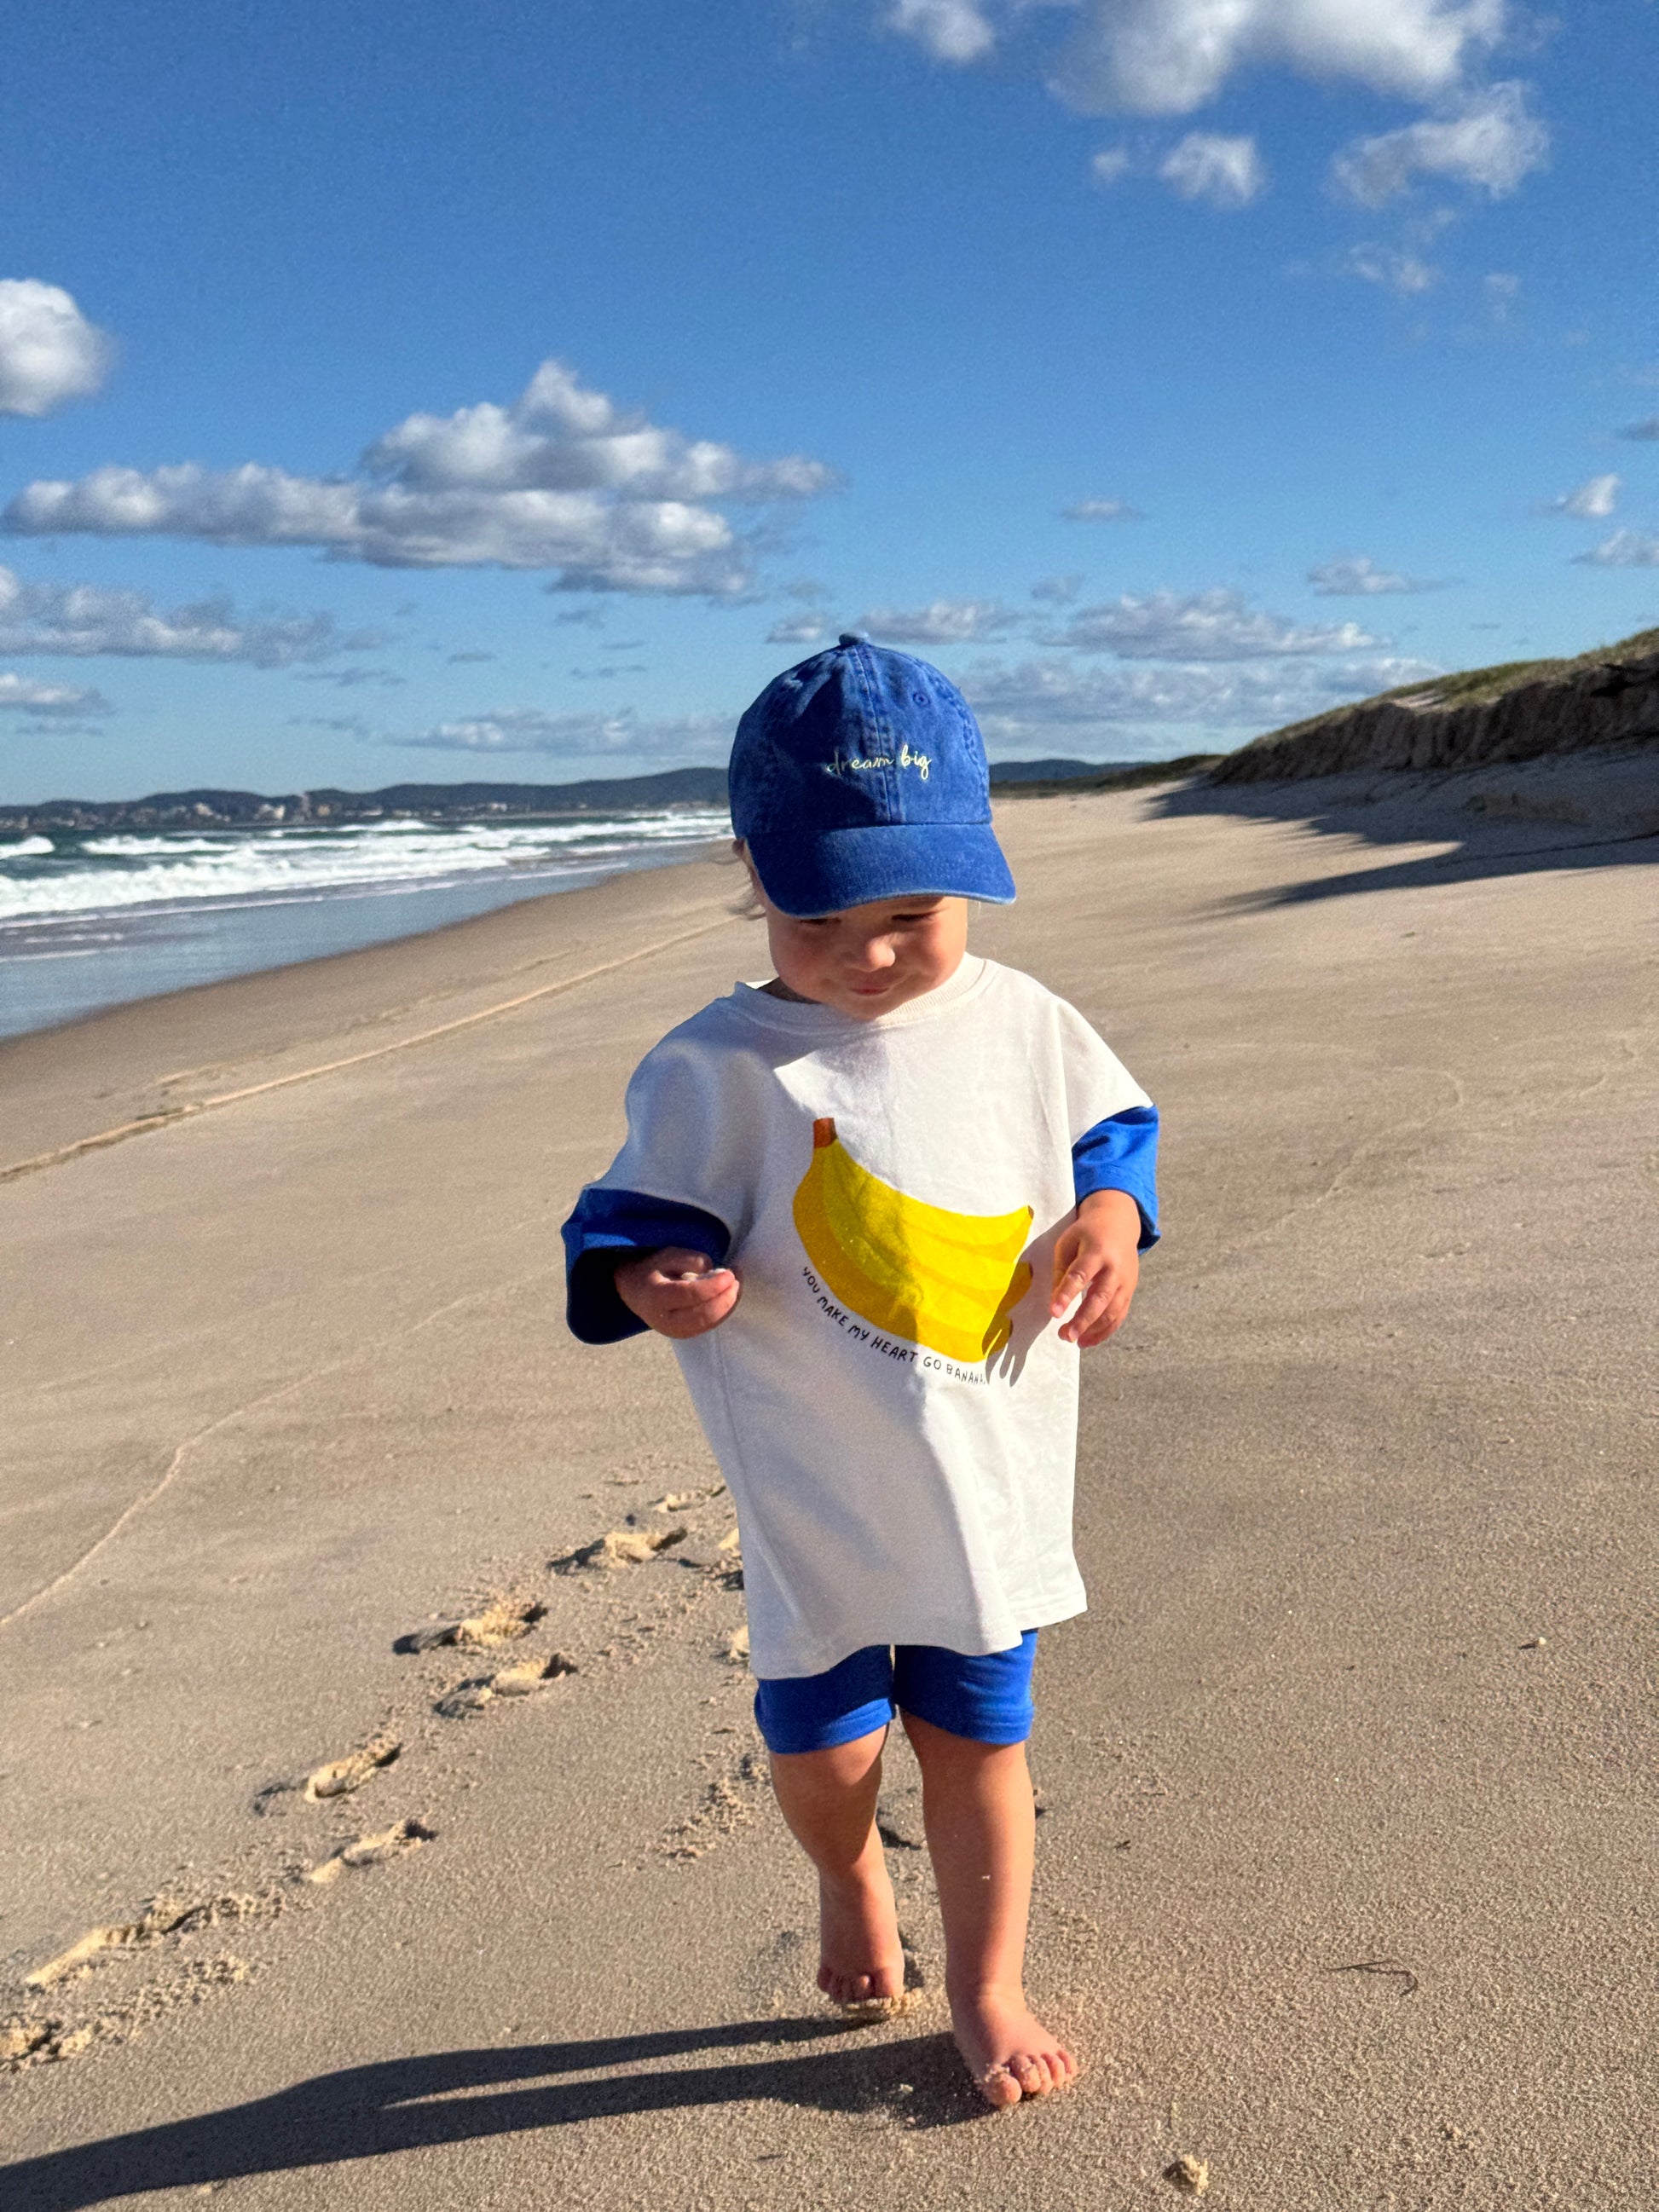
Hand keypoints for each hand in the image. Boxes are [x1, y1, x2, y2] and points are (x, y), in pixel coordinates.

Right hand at [614, 1247, 740, 1338]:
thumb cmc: (654, 1269)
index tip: (729, 1274)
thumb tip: (715, 1274)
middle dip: (725, 1299)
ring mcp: (674, 1332)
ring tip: (736, 1285)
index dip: (713, 1286)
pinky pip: (709, 1326)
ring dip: (728, 1305)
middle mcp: (663, 1320)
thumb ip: (691, 1261)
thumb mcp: (668, 1255)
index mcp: (655, 1297)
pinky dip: (724, 1311)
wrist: (636, 1291)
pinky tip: (730, 1296)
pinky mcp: (685, 1334)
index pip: (689, 1295)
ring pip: (709, 1323)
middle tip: (736, 1280)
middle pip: (702, 1315)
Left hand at [1050, 1190, 1140, 1348]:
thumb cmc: (1087, 1233)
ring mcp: (1126, 1282)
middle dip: (1082, 1320)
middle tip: (1064, 1335)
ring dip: (1092, 1330)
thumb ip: (1061, 1270)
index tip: (1054, 1313)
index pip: (1080, 1276)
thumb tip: (1055, 1302)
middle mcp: (1115, 1268)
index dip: (1066, 1295)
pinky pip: (1119, 1316)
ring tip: (1072, 1339)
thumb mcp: (1068, 1242)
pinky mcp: (1130, 1291)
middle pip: (1100, 1299)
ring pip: (1112, 1311)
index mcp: (1097, 1251)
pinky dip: (1105, 1331)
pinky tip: (1087, 1339)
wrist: (1120, 1222)